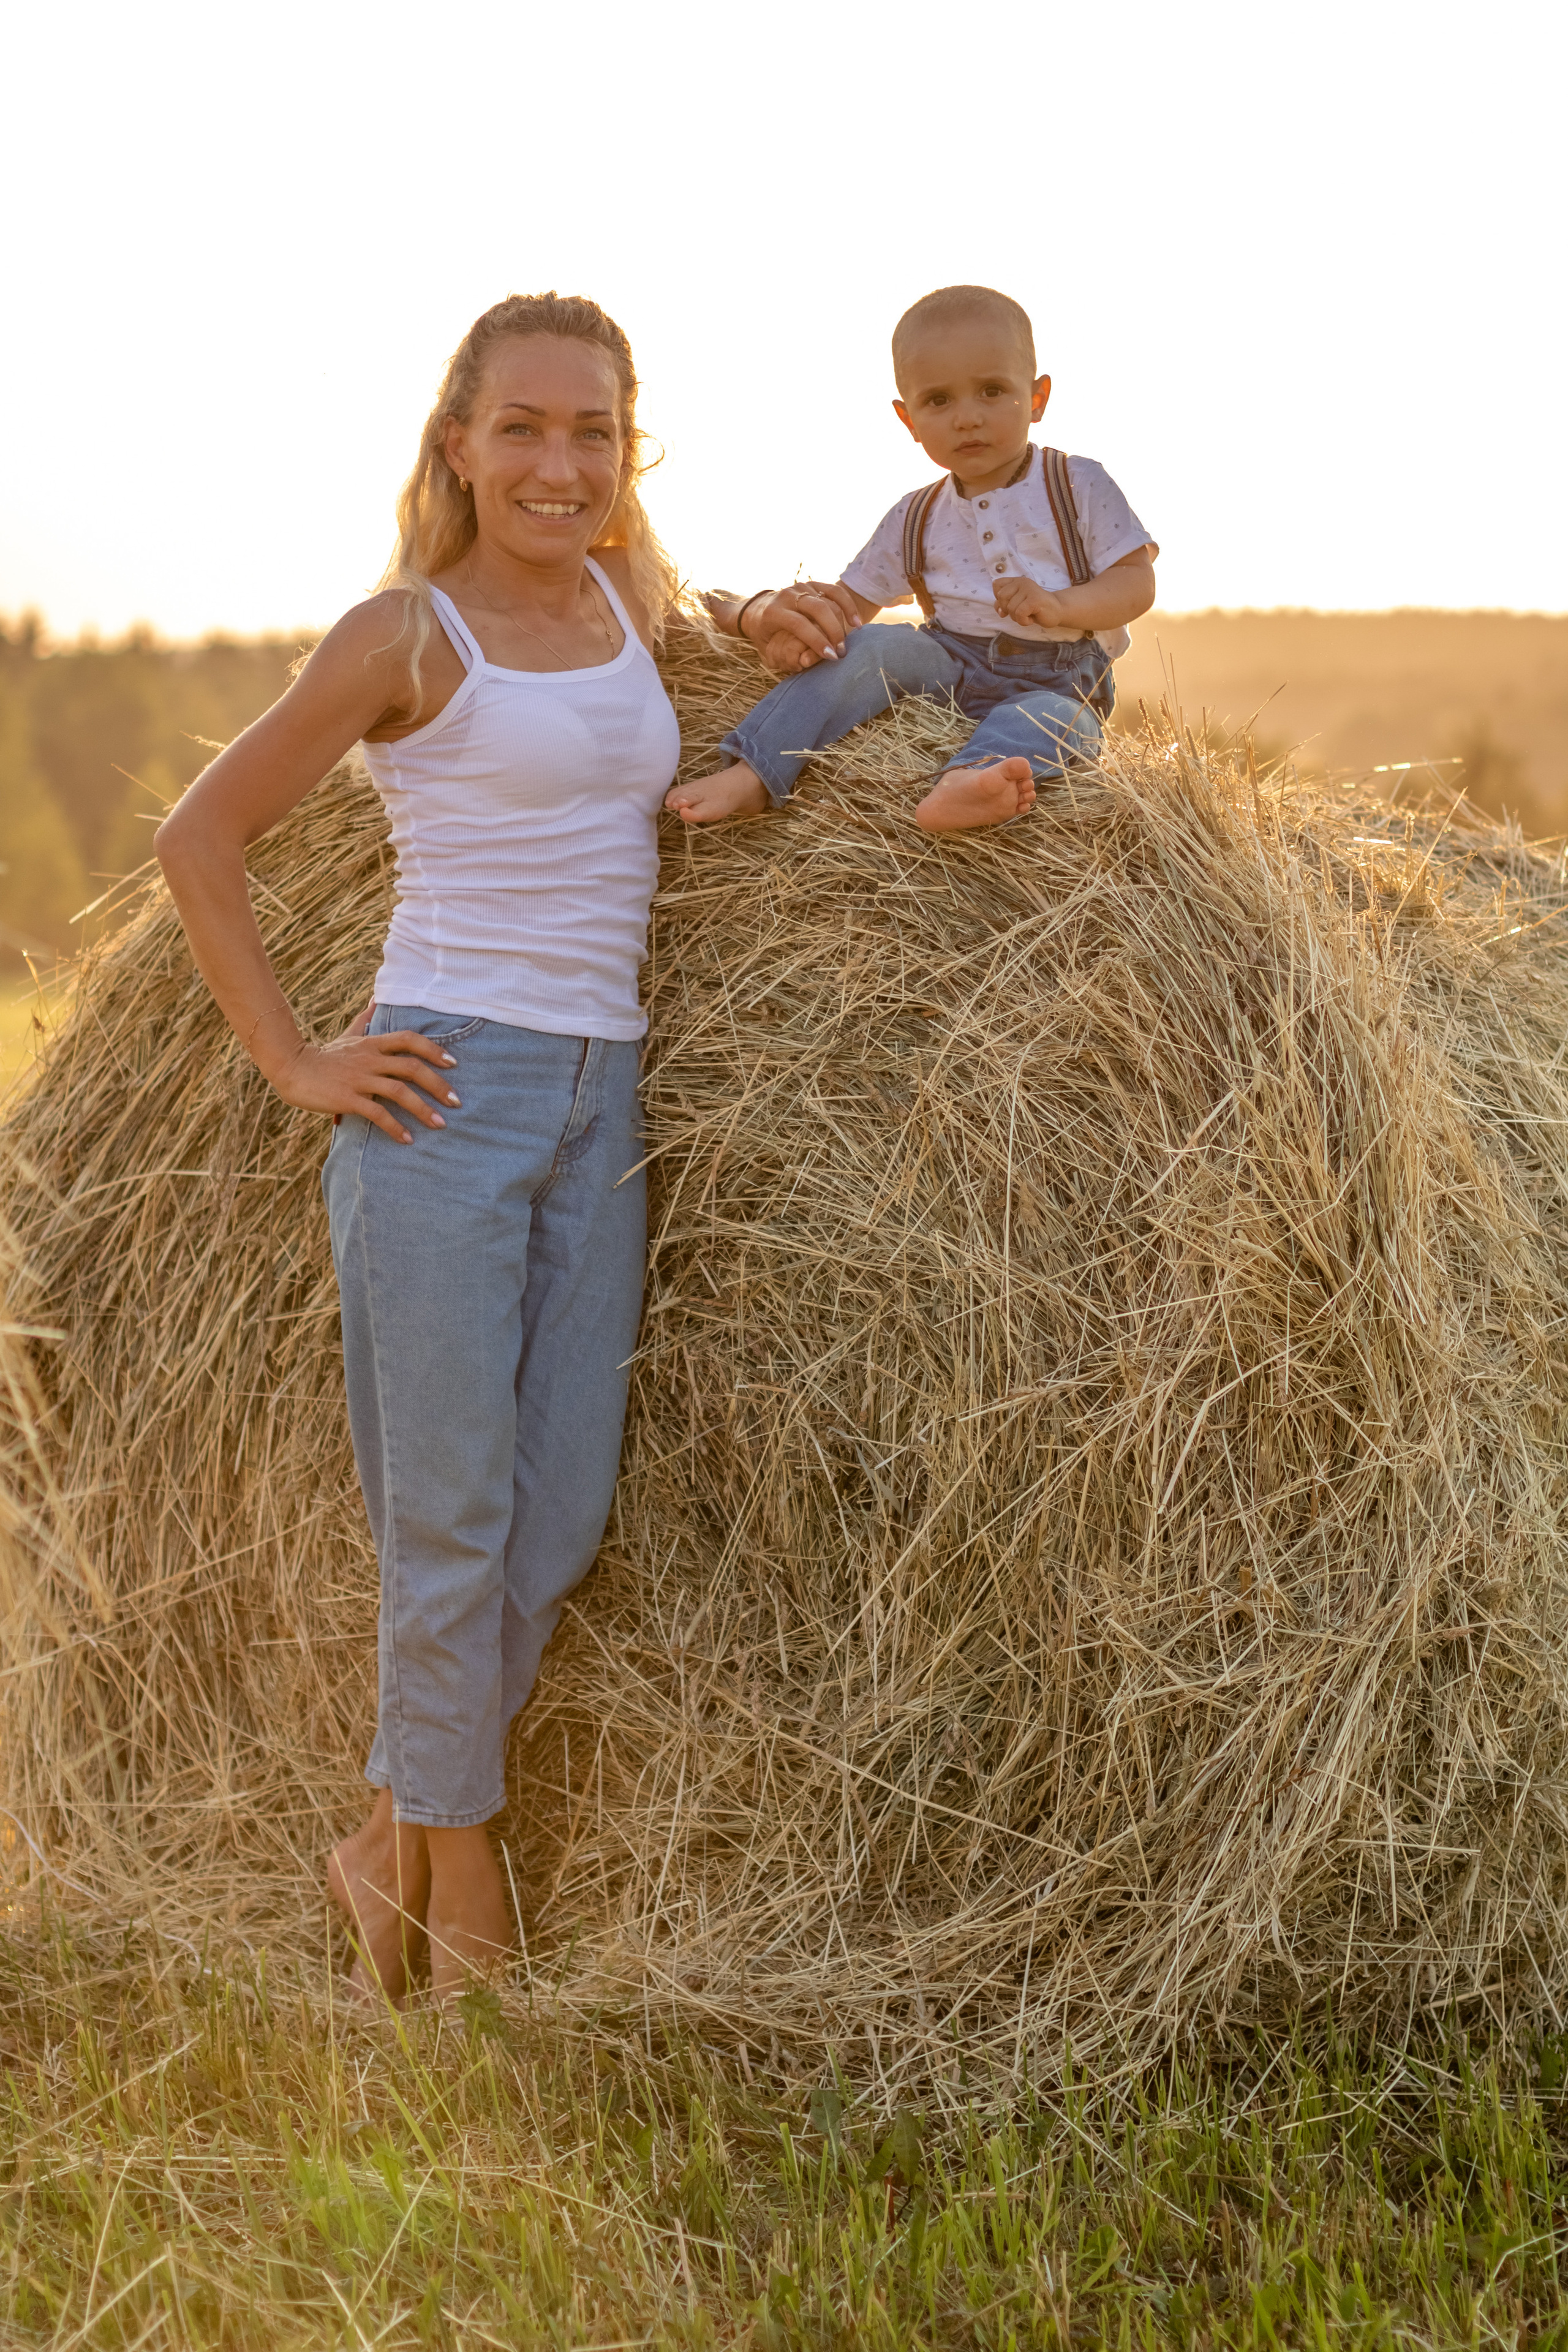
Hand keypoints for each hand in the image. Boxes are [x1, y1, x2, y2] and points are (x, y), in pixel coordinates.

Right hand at [263, 1007, 463, 1143]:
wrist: (291, 1068)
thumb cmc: (323, 1055)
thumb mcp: (348, 1035)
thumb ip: (366, 1020)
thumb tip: (377, 998)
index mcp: (372, 1044)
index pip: (409, 1040)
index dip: (434, 1050)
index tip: (453, 1064)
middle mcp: (370, 1059)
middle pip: (412, 1067)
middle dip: (438, 1085)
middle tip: (456, 1102)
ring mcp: (359, 1078)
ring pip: (399, 1091)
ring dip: (423, 1109)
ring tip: (440, 1124)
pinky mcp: (347, 1098)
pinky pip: (377, 1113)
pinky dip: (395, 1127)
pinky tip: (407, 1139)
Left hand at [744, 582, 863, 674]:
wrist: (759, 608)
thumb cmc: (765, 634)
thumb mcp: (765, 647)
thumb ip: (780, 656)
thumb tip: (804, 662)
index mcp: (774, 611)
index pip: (799, 624)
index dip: (816, 641)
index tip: (830, 656)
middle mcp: (788, 596)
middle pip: (818, 609)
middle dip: (833, 632)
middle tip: (841, 652)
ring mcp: (802, 588)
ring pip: (829, 601)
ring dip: (841, 622)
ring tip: (848, 642)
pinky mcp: (814, 585)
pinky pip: (835, 592)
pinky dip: (848, 605)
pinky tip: (856, 623)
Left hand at [992, 574, 1066, 629]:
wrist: (1057, 611)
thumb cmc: (1035, 608)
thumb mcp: (1017, 604)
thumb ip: (1003, 604)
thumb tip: (999, 611)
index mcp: (1016, 581)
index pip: (996, 584)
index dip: (999, 598)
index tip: (1010, 604)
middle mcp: (1022, 582)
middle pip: (1001, 597)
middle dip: (1008, 610)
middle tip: (1021, 611)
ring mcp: (1029, 589)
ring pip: (1010, 608)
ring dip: (1018, 618)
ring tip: (1029, 614)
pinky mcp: (1035, 599)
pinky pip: (1020, 613)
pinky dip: (1024, 621)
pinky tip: (1032, 618)